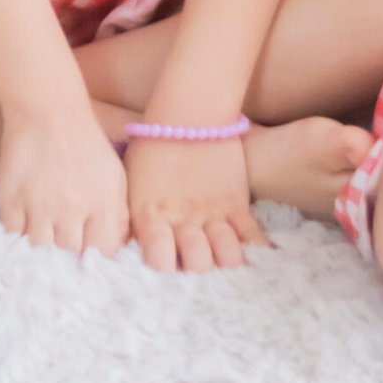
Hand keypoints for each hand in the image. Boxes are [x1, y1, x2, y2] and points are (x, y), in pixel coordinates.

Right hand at [0, 104, 128, 255]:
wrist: (48, 110)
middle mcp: (72, 207)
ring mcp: (40, 205)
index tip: (89, 256)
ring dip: (42, 249)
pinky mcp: (12, 199)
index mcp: (102, 201)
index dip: (96, 258)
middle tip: (64, 250)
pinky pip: (13, 235)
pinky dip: (18, 235)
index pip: (102, 252)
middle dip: (68, 255)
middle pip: (69, 254)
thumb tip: (116, 248)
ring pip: (40, 250)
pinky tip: (24, 226)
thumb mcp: (114, 174)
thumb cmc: (86, 142)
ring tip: (44, 240)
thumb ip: (119, 213)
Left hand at [125, 135, 267, 273]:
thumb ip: (133, 217)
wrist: (191, 111)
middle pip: (197, 266)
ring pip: (228, 256)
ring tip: (221, 262)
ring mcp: (213, 212)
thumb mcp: (131, 183)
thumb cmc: (153, 143)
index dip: (164, 271)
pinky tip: (255, 256)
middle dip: (197, 271)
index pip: (159, 263)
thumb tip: (127, 244)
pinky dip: (254, 249)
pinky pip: (251, 236)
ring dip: (225, 262)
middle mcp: (183, 220)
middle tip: (197, 266)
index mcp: (152, 216)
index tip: (166, 268)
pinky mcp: (237, 202)